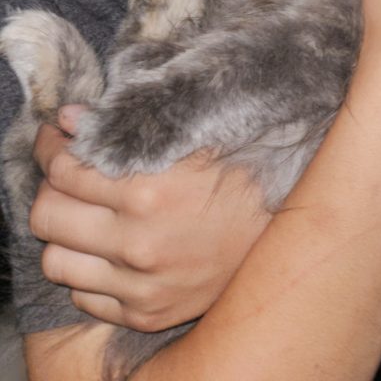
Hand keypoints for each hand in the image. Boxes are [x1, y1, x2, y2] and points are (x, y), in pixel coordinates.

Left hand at [30, 105, 269, 330]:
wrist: (281, 234)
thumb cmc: (236, 177)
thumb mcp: (187, 141)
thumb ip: (124, 128)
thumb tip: (69, 119)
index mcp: (147, 191)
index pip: (62, 170)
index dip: (50, 149)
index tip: (54, 139)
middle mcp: (138, 243)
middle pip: (46, 217)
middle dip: (49, 189)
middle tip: (63, 175)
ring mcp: (140, 285)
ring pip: (56, 262)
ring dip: (63, 234)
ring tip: (82, 216)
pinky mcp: (146, 313)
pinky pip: (84, 297)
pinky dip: (87, 272)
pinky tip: (106, 251)